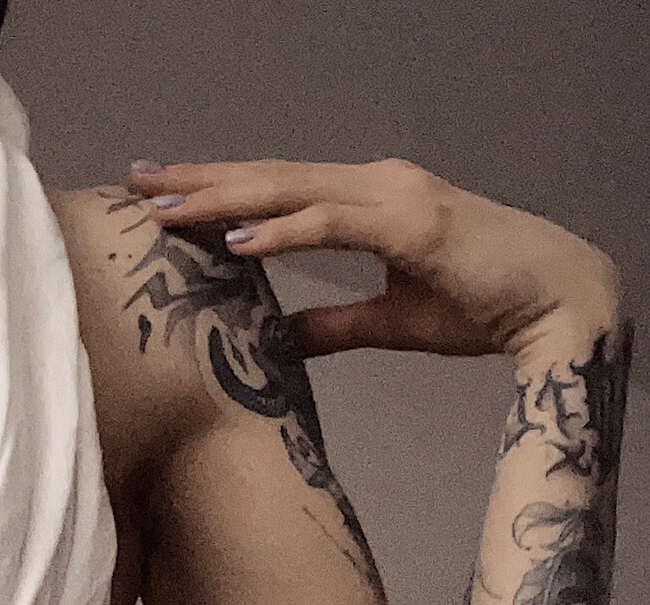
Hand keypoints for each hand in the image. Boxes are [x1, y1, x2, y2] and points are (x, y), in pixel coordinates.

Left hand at [129, 155, 625, 362]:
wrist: (553, 305)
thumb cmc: (481, 306)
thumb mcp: (387, 322)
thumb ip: (330, 326)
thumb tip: (277, 340)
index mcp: (369, 202)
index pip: (278, 190)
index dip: (219, 192)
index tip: (162, 198)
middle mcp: (375, 185)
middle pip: (271, 178)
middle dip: (201, 180)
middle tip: (136, 181)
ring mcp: (395, 197)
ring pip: (291, 189)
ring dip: (225, 198)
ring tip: (164, 208)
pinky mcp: (414, 224)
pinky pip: (333, 223)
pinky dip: (282, 230)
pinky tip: (235, 239)